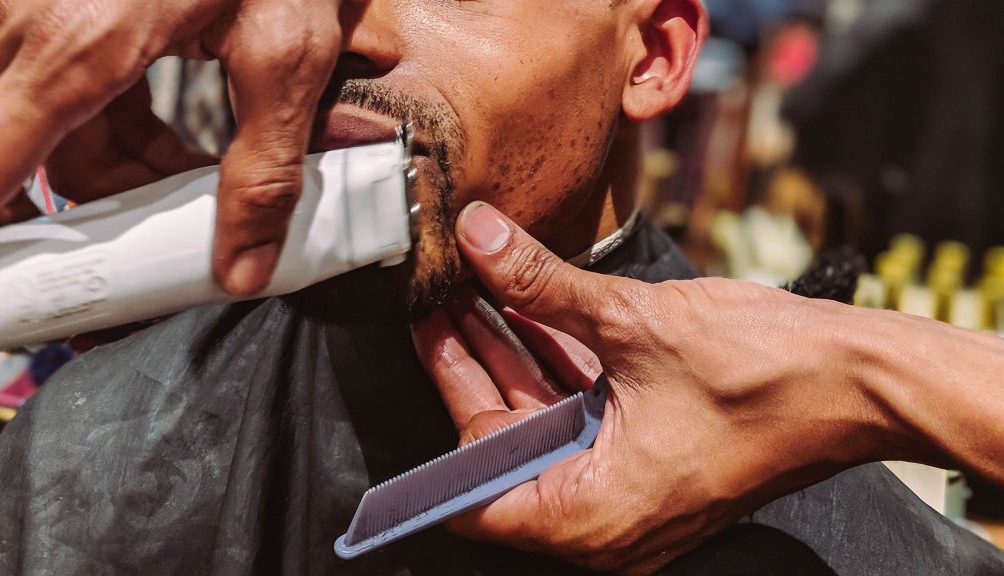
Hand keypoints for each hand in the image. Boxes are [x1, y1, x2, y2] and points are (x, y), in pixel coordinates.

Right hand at [0, 0, 342, 293]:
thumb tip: (239, 268)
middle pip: (27, 154)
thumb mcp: (284, 56)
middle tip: (153, 247)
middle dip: (94, 209)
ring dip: (121, 170)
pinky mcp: (74, 6)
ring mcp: (48, 8)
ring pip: (55, 124)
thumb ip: (261, 168)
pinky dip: (123, 128)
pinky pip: (75, 89)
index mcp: (79, 45)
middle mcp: (38, 24)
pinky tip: (182, 144)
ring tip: (198, 189)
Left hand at [412, 203, 889, 574]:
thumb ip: (543, 284)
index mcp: (592, 513)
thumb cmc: (768, 372)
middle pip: (508, 447)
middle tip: (444, 302)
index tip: (427, 338)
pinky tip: (531, 312)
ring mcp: (629, 495)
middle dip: (475, 367)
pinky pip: (585, 422)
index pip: (474, 488)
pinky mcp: (651, 464)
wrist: (862, 382)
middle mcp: (605, 521)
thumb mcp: (635, 322)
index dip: (446, 403)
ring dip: (514, 360)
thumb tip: (480, 238)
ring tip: (475, 295)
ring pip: (547, 428)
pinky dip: (559, 370)